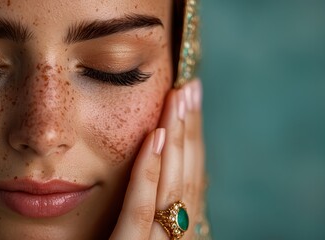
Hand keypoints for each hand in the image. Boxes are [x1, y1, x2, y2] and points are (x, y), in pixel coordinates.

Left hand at [110, 79, 204, 239]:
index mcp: (176, 234)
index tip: (192, 103)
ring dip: (177, 140)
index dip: (194, 141)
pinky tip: (155, 137)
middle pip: (188, 179)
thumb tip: (156, 160)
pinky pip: (140, 210)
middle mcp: (175, 239)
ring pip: (173, 188)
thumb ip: (145, 208)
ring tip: (178, 98)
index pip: (191, 182)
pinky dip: (149, 173)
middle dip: (190, 130)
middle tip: (191, 88)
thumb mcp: (131, 234)